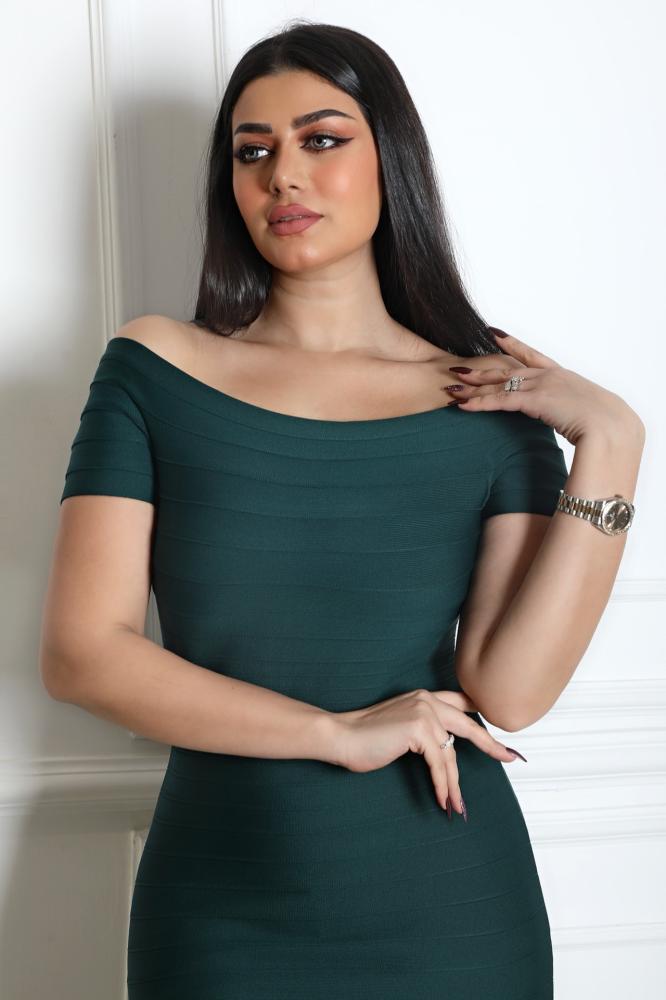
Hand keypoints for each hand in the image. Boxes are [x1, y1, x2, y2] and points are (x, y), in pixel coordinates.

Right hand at [331, 687, 519, 816]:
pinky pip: (438, 764)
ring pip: (450, 754)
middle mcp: (427, 699)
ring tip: (458, 805)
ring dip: (455, 784)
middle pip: (468, 725)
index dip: (482, 718)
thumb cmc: (367, 737)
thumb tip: (446, 751)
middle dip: (491, 744)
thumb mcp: (402, 727)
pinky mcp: (418, 729)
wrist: (342, 736)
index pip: (461, 704)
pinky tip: (442, 799)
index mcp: (424, 696)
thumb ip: (424, 729)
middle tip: (510, 758)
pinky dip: (442, 784)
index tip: (500, 731)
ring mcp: (423, 712)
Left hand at [447, 326, 642, 445]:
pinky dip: (479, 403)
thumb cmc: (606, 425)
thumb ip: (572, 411)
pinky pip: (500, 401)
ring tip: (450, 388)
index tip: (494, 334)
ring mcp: (542, 386)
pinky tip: (462, 405)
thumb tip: (570, 419)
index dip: (511, 345)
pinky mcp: (535, 401)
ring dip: (472, 388)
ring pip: (498, 385)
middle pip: (506, 371)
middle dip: (480, 370)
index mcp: (562, 375)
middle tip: (457, 367)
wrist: (611, 427)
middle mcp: (549, 376)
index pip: (531, 355)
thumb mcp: (587, 412)